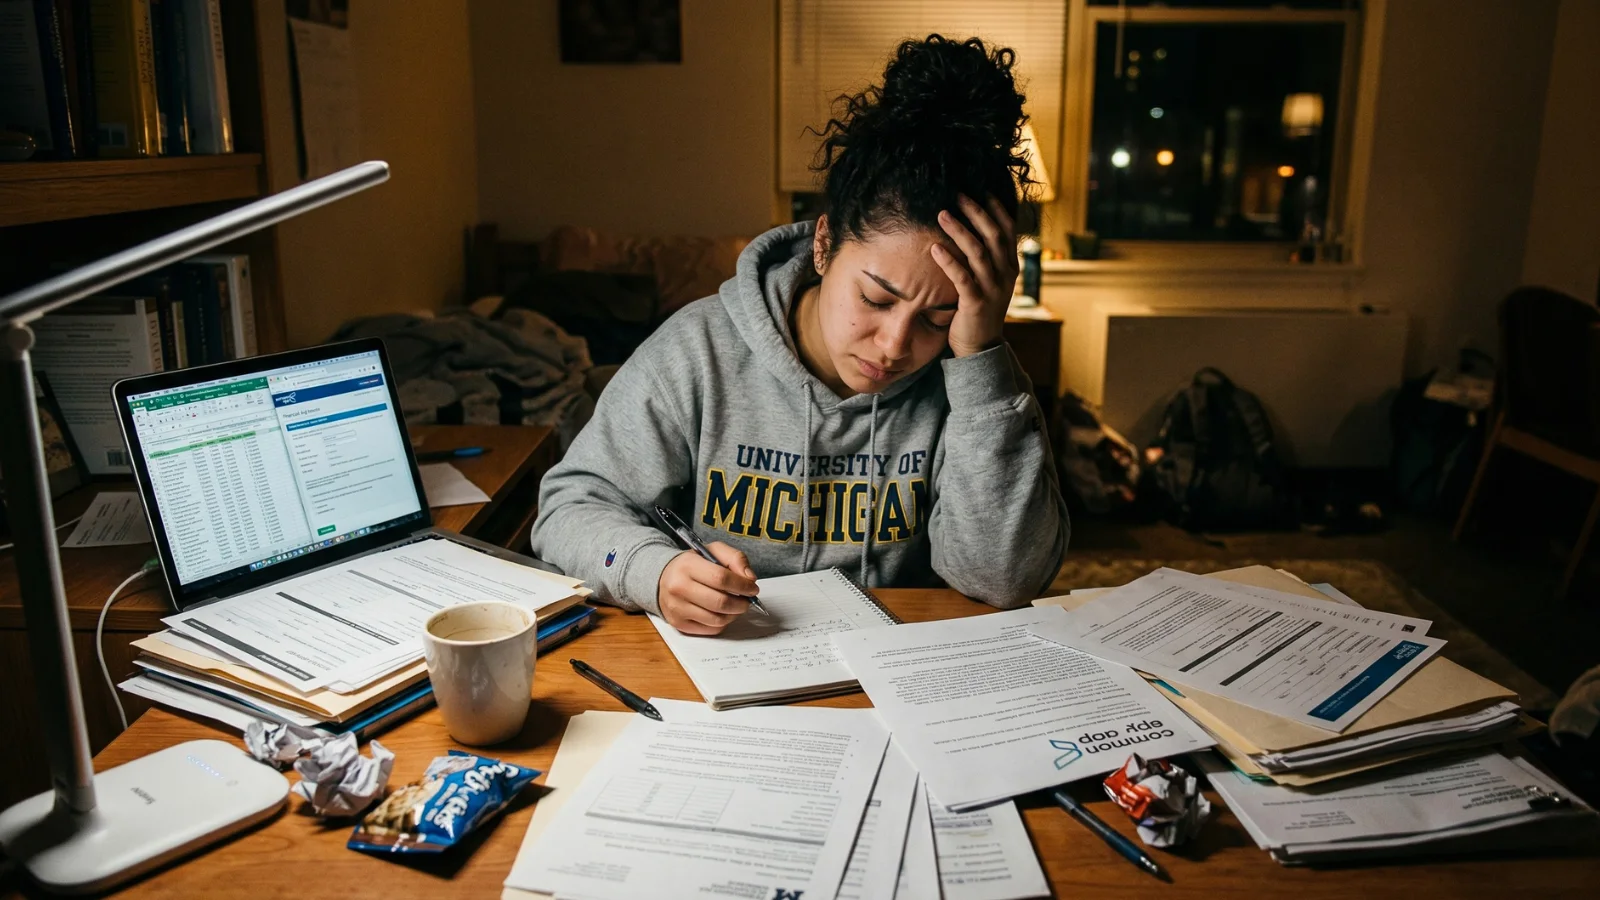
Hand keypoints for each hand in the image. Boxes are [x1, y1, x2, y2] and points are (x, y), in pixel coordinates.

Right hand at [656, 541, 759, 635]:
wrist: (663, 578)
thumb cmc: (692, 565)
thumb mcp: (712, 551)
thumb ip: (735, 558)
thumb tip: (750, 578)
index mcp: (687, 566)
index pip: (721, 578)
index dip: (742, 585)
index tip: (752, 588)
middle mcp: (679, 588)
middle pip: (720, 602)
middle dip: (742, 603)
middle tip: (747, 600)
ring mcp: (677, 608)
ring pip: (717, 619)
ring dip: (734, 614)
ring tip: (736, 606)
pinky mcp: (679, 624)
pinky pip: (710, 629)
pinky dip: (723, 623)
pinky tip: (722, 613)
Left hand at [930, 194, 1018, 357]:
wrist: (980, 346)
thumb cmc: (978, 309)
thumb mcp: (989, 281)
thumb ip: (985, 258)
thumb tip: (972, 230)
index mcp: (1010, 266)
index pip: (1007, 230)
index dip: (996, 209)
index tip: (981, 190)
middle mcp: (1005, 274)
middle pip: (993, 235)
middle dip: (975, 212)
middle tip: (957, 195)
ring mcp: (992, 289)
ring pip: (978, 252)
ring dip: (959, 230)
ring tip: (941, 214)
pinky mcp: (976, 303)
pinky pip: (962, 277)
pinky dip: (948, 260)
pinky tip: (934, 248)